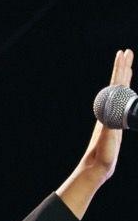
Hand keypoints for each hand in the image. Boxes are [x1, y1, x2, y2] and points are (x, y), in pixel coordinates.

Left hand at [59, 48, 132, 217]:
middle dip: (122, 67)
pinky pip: (122, 103)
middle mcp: (108, 111)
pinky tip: (125, 91)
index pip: (116, 85)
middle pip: (117, 84)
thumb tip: (110, 117)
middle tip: (126, 51)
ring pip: (119, 92)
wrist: (94, 168)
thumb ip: (109, 130)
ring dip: (123, 77)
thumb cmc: (101, 157)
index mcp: (108, 111)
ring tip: (127, 65)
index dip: (121, 69)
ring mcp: (111, 116)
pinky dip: (125, 93)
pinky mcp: (114, 124)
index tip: (124, 54)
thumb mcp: (107, 142)